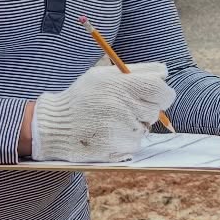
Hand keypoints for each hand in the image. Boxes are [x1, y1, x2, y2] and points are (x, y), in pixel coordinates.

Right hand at [31, 59, 174, 162]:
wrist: (54, 125)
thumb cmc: (83, 96)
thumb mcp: (104, 75)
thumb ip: (137, 71)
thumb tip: (165, 71)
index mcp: (120, 85)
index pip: (161, 91)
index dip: (162, 94)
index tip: (155, 95)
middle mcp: (122, 107)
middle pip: (155, 111)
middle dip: (145, 109)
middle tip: (124, 107)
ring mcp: (121, 130)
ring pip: (146, 128)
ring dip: (135, 125)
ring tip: (111, 120)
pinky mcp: (118, 148)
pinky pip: (136, 143)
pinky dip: (126, 139)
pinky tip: (108, 133)